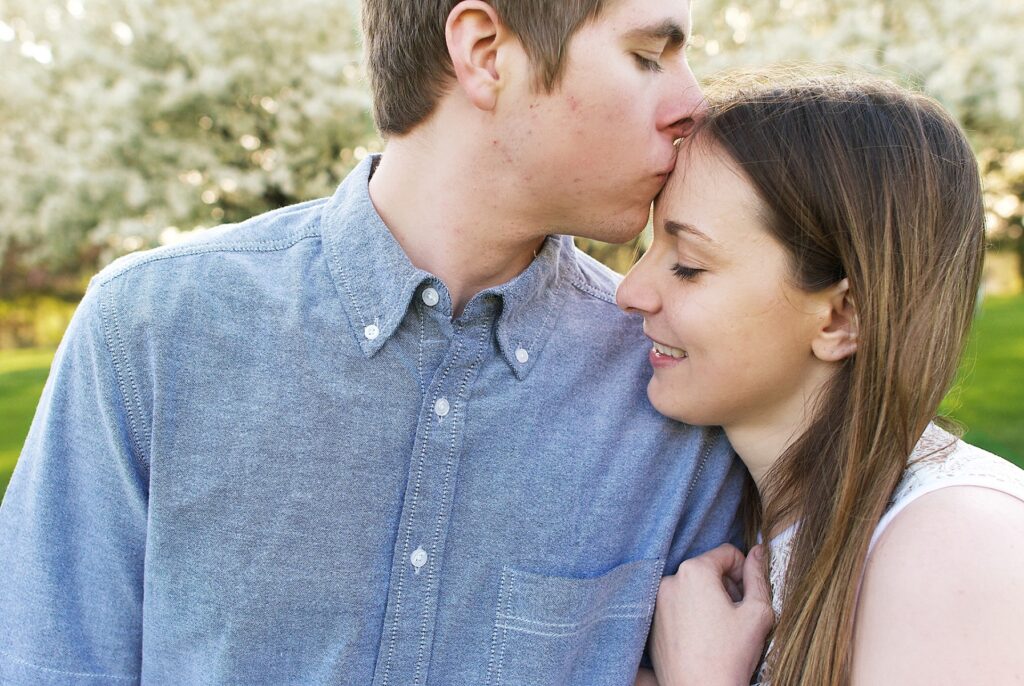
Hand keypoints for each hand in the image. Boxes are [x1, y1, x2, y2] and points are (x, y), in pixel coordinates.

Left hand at [649, 544, 773, 685]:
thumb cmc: (730, 657)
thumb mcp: (757, 612)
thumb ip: (758, 576)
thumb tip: (758, 552)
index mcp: (694, 571)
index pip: (727, 553)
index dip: (745, 571)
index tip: (749, 595)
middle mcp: (669, 580)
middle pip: (707, 570)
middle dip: (726, 587)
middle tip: (738, 615)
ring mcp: (657, 602)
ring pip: (692, 589)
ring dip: (710, 601)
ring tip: (721, 630)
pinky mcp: (652, 622)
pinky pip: (677, 607)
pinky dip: (693, 615)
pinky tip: (704, 639)